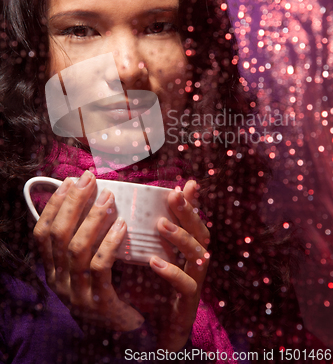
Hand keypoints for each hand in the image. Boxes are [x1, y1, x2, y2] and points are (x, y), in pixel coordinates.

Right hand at [33, 171, 143, 331]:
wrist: (119, 328)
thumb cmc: (103, 286)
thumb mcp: (85, 262)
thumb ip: (83, 236)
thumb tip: (90, 198)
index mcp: (52, 268)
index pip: (42, 233)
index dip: (53, 206)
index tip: (69, 182)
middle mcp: (58, 280)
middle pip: (59, 235)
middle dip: (73, 203)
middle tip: (89, 180)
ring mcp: (75, 292)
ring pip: (77, 249)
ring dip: (92, 219)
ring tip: (108, 198)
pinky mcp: (98, 302)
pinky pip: (100, 267)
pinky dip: (109, 243)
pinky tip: (121, 226)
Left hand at [149, 180, 209, 350]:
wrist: (157, 329)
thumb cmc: (151, 288)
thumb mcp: (147, 255)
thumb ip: (144, 234)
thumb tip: (130, 207)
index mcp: (188, 248)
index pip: (194, 220)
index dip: (192, 203)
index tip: (187, 184)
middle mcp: (196, 261)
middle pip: (200, 232)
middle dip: (188, 212)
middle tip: (174, 195)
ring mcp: (195, 280)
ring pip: (198, 255)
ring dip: (181, 237)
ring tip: (161, 225)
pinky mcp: (188, 302)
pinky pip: (186, 285)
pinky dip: (172, 272)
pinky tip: (154, 261)